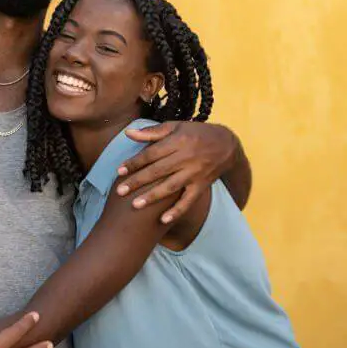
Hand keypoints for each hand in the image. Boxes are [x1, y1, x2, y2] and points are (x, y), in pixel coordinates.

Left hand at [117, 121, 239, 223]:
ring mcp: (194, 173)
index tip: (119, 171)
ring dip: (152, 196)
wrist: (227, 144)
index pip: (151, 154)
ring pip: (170, 187)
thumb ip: (152, 132)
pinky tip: (163, 220)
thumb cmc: (196, 133)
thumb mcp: (176, 127)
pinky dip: (176, 211)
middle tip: (120, 191)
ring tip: (135, 205)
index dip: (135, 162)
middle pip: (157, 171)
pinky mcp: (201, 185)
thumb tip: (128, 133)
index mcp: (178, 141)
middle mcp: (186, 158)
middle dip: (138, 181)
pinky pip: (188, 201)